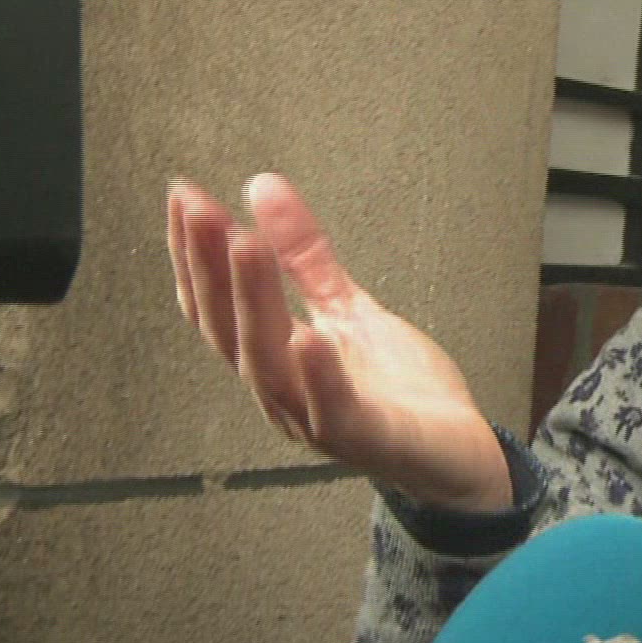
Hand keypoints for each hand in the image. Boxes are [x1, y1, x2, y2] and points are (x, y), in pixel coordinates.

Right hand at [166, 173, 510, 511]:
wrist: (457, 453)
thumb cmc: (395, 391)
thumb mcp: (349, 309)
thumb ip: (306, 257)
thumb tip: (262, 188)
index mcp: (274, 361)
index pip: (216, 307)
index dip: (194, 255)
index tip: (184, 197)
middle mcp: (283, 393)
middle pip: (230, 330)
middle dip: (211, 268)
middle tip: (202, 211)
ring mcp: (320, 420)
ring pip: (269, 364)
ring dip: (254, 303)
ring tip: (245, 246)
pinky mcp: (368, 439)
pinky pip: (333, 411)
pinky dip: (318, 376)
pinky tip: (308, 337)